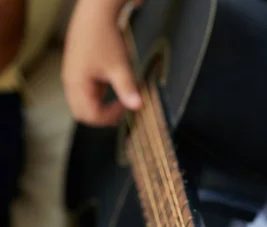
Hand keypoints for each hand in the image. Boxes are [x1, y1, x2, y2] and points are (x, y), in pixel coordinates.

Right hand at [62, 0, 142, 125]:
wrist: (95, 11)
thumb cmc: (104, 35)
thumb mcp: (120, 65)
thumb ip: (127, 89)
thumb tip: (137, 106)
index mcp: (77, 83)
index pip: (90, 115)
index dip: (109, 117)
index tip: (125, 109)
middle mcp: (70, 82)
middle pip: (82, 114)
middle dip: (102, 117)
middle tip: (120, 111)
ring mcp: (71, 77)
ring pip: (82, 105)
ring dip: (99, 108)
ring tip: (117, 102)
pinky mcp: (76, 71)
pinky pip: (83, 93)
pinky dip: (96, 97)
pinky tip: (110, 88)